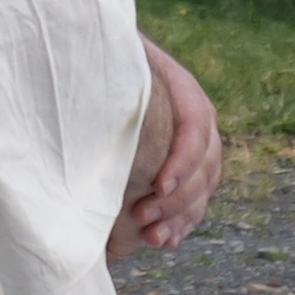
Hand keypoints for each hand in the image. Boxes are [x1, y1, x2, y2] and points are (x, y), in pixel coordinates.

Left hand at [115, 40, 222, 258]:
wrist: (98, 54)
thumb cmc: (94, 56)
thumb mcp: (101, 57)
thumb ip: (103, 70)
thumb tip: (89, 87)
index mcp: (180, 86)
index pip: (196, 125)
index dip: (183, 159)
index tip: (159, 185)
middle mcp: (196, 116)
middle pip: (205, 163)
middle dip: (177, 198)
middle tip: (143, 219)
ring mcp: (195, 143)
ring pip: (204, 185)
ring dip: (181, 216)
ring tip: (154, 239)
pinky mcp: (183, 166)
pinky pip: (196, 197)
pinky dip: (181, 221)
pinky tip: (163, 240)